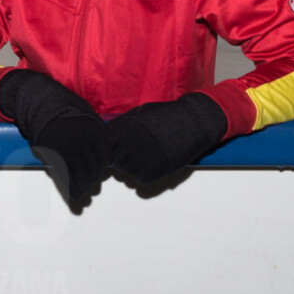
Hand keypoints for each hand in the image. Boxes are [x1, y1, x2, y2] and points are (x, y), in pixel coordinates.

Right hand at [0, 69, 107, 203]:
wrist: (38, 100)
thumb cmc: (62, 106)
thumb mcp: (85, 113)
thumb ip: (96, 131)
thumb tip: (103, 153)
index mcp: (94, 129)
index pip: (104, 157)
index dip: (102, 167)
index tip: (99, 171)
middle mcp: (82, 139)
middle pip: (94, 167)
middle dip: (92, 179)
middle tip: (90, 185)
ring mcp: (66, 146)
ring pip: (80, 174)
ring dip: (83, 186)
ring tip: (83, 193)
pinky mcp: (52, 152)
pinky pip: (64, 174)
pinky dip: (71, 186)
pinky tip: (75, 193)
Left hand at [108, 93, 227, 183]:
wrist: (191, 124)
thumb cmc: (164, 116)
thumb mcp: (136, 114)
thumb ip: (120, 126)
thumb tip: (106, 135)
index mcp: (118, 132)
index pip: (102, 146)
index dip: (109, 147)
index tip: (116, 146)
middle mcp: (124, 148)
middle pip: (113, 161)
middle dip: (120, 157)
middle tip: (136, 148)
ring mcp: (137, 162)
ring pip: (126, 171)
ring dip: (133, 165)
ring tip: (148, 152)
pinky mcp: (150, 175)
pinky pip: (140, 179)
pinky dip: (146, 173)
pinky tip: (156, 160)